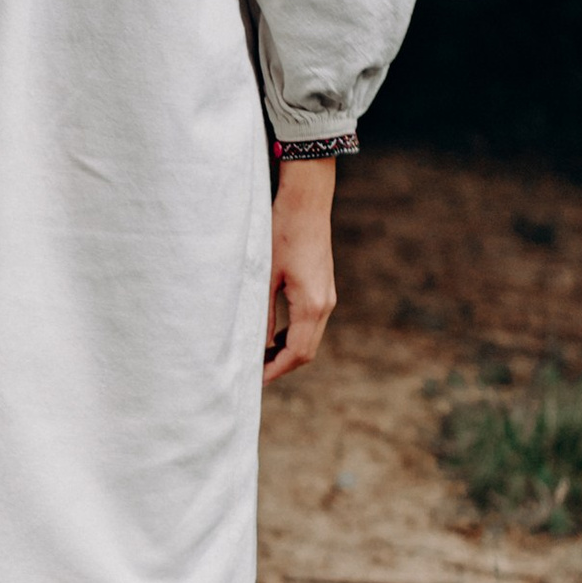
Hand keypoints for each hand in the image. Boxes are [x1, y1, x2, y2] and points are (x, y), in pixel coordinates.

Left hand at [263, 155, 336, 382]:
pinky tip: (272, 335)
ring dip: (287, 351)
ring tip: (259, 357)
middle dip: (282, 365)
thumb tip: (254, 344)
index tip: (254, 380)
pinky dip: (293, 335)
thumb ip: (260, 313)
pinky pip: (311, 323)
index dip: (275, 370)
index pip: (297, 353)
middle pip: (307, 351)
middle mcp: (325, 304)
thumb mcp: (263, 275)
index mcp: (311, 304)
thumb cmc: (281, 232)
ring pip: (310, 338)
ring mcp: (328, 296)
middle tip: (253, 374)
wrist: (306, 202)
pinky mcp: (324, 288)